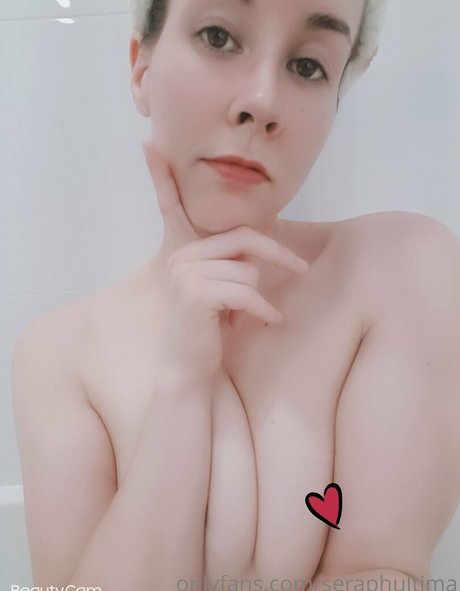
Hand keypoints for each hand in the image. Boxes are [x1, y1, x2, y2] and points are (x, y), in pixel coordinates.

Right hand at [141, 140, 309, 384]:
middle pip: (242, 239)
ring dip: (256, 298)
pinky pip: (247, 292)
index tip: (148, 146)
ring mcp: (185, 273)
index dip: (160, 176)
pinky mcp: (196, 293)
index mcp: (181, 251)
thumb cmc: (208, 329)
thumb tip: (259, 257)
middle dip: (277, 253)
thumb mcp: (221, 291)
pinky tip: (267, 321)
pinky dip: (262, 310)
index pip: (171, 206)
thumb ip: (231, 265)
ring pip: (247, 272)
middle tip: (301, 268)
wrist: (188, 368)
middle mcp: (180, 257)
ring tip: (244, 317)